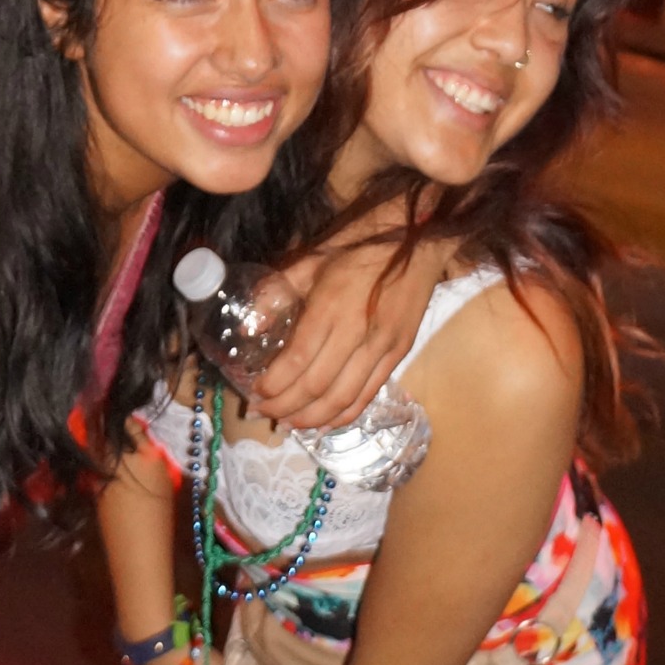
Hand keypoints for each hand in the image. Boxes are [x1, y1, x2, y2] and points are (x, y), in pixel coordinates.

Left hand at [248, 229, 443, 431]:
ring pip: (343, 398)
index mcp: (331, 307)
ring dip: (312, 419)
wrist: (418, 239)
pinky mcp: (400, 353)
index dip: (273, 386)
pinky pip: (369, 394)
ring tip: (288, 425)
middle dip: (285, 407)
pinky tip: (325, 424)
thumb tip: (246, 327)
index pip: (296, 361)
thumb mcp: (310, 260)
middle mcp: (357, 332)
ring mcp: (383, 346)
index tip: (255, 394)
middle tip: (262, 414)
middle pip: (316, 387)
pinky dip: (345, 415)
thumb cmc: (358, 245)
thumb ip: (277, 292)